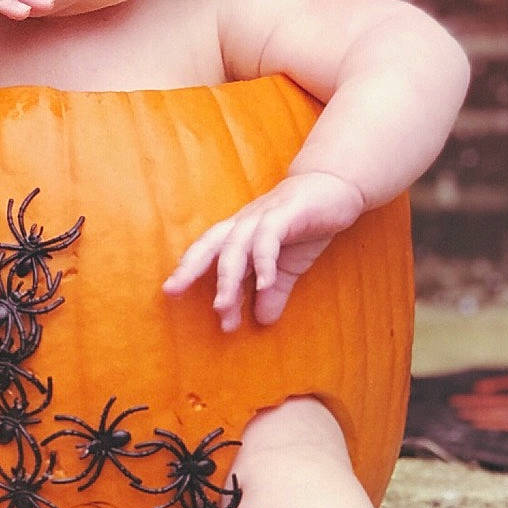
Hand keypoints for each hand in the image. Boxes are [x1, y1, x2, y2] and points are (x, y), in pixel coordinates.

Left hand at [162, 170, 366, 330]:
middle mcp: (245, 224)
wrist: (336, 187)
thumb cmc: (306, 224)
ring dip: (228, 277)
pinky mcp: (287, 213)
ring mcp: (264, 216)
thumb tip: (264, 321)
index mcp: (240, 235)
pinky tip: (264, 284)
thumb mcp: (288, 266)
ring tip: (223, 307)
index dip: (187, 270)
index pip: (207, 253)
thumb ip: (274, 291)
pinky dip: (264, 261)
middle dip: (189, 268)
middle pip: (210, 245)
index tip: (170, 295)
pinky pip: (269, 237)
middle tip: (173, 292)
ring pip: (236, 246)